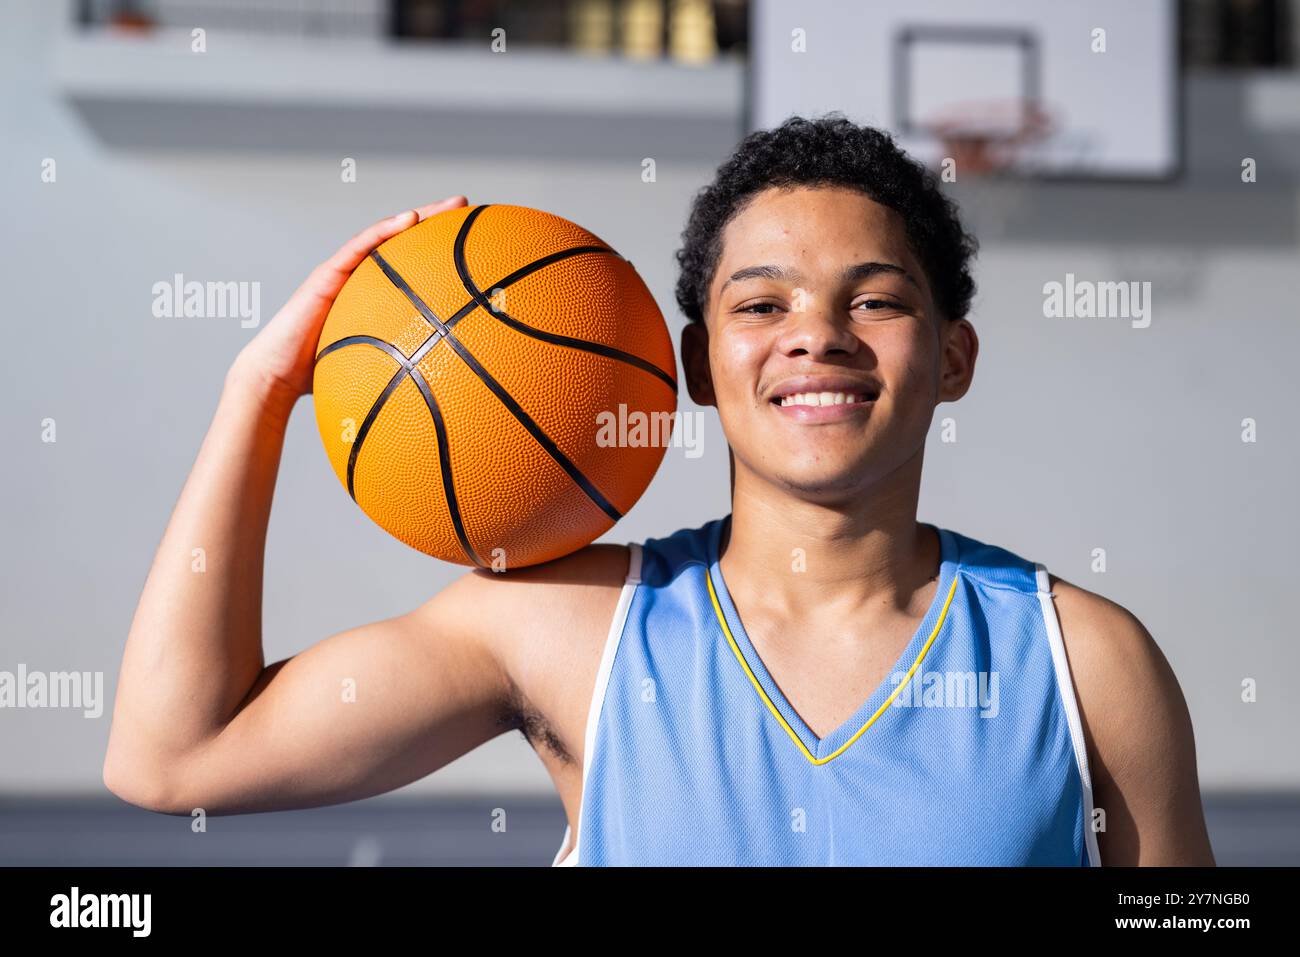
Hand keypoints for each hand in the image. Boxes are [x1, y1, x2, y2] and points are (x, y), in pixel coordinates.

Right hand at [227, 196, 468, 406]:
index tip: (474, 243)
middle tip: (469, 207)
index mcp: (374, 299)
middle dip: (438, 223)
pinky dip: (385, 230)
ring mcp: (344, 273)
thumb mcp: (377, 371)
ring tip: (452, 204)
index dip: (440, 252)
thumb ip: (405, 370)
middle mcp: (361, 280)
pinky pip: (360, 246)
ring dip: (420, 215)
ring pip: (386, 235)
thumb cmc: (324, 379)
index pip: (412, 267)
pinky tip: (411, 219)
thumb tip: (450, 392)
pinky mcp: (327, 274)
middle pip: (405, 244)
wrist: (278, 377)